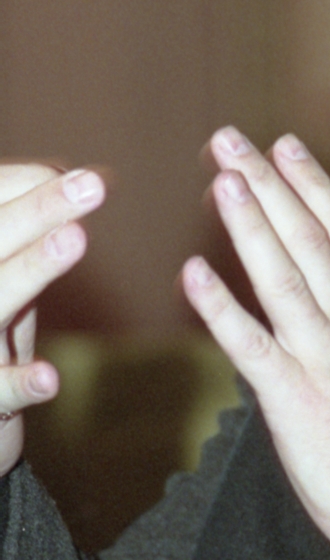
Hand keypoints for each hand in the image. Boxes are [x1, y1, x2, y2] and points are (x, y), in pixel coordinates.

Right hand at [0, 164, 105, 475]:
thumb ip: (28, 228)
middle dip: (35, 211)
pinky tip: (48, 377)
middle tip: (90, 186)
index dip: (24, 188)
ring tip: (75, 239)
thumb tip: (81, 176)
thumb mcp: (8, 274)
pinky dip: (19, 384)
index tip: (77, 175)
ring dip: (31, 269)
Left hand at [181, 128, 329, 555]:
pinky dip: (221, 307)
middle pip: (307, 238)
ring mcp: (322, 356)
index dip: (311, 184)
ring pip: (283, 275)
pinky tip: (193, 273)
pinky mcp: (293, 396)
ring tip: (221, 178)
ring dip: (250, 224)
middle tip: (232, 139)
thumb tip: (325, 302)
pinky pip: (251, 344)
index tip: (286, 145)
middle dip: (269, 183)